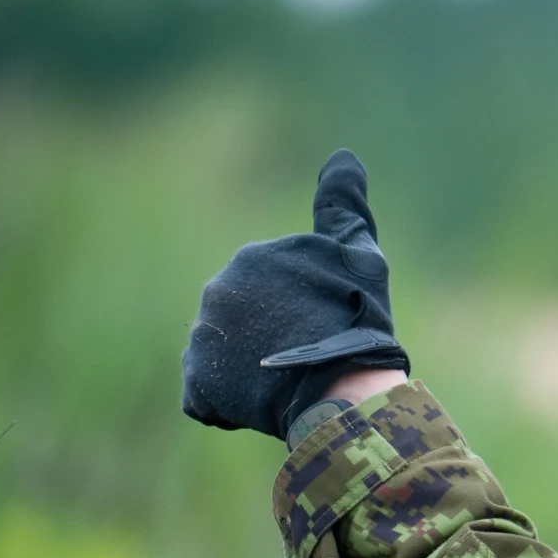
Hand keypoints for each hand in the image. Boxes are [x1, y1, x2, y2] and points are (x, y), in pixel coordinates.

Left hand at [181, 149, 410, 437]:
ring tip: (285, 380)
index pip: (271, 286)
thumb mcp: (360, 254)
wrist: (342, 386)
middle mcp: (218, 288)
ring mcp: (204, 336)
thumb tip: (342, 156)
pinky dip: (230, 400)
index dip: (300, 307)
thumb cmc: (359, 320)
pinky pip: (207, 391)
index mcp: (253, 257)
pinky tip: (261, 402)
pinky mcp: (196, 382)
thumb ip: (343, 205)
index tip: (322, 323)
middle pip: (245, 316)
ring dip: (249, 365)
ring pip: (226, 351)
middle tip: (305, 353)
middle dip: (270, 333)